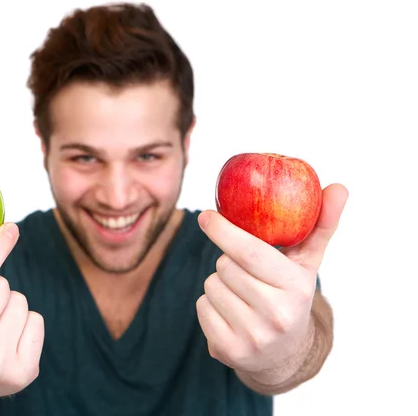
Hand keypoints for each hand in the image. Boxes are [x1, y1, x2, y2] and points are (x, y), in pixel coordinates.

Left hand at [196, 183, 347, 374]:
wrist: (285, 353)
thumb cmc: (290, 294)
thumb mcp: (307, 262)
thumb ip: (321, 224)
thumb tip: (339, 187)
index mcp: (297, 288)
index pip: (250, 252)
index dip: (224, 230)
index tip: (206, 215)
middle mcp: (276, 315)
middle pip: (225, 266)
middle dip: (228, 261)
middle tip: (245, 272)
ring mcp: (252, 336)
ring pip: (210, 286)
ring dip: (218, 283)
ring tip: (241, 295)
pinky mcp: (228, 351)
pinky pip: (201, 308)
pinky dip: (209, 305)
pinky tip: (230, 313)